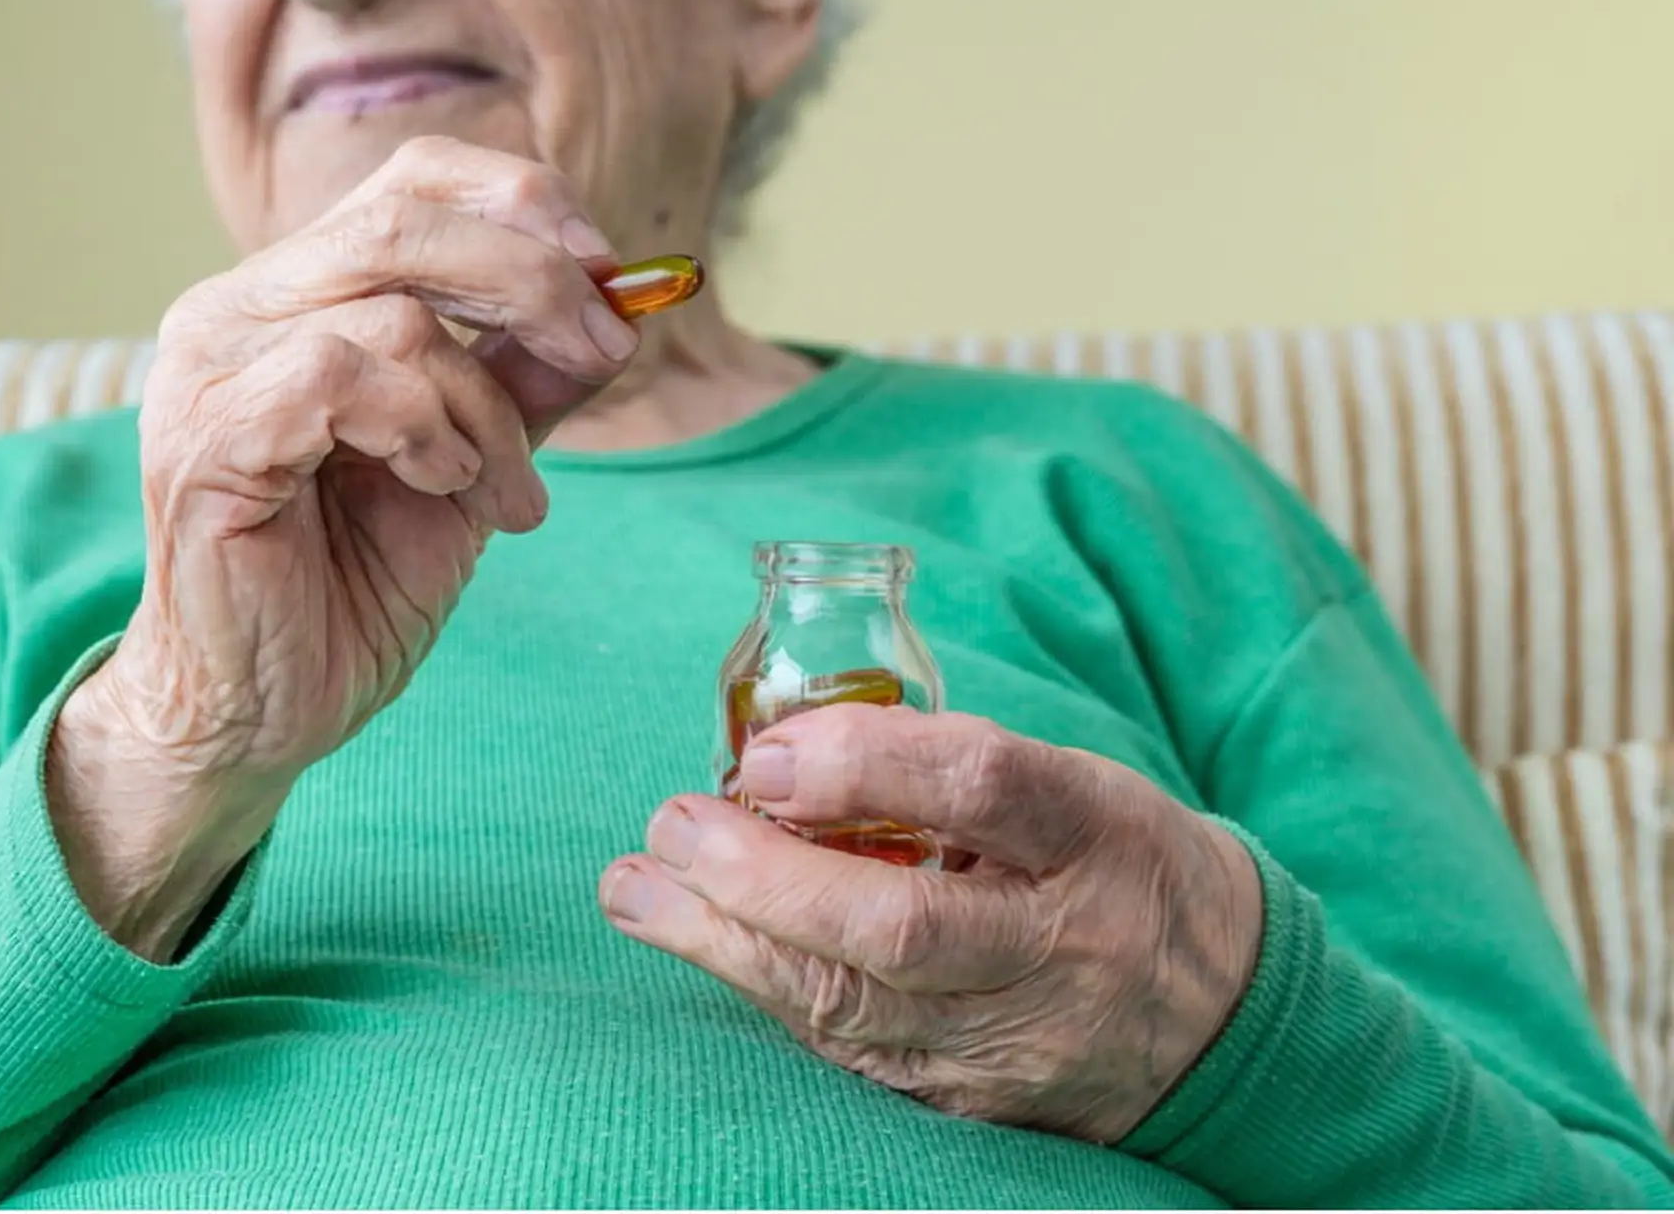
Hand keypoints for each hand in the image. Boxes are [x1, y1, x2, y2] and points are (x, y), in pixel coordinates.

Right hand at [50, 136, 639, 957]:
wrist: (262, 709)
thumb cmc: (350, 584)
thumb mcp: (473, 461)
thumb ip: (524, 378)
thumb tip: (613, 309)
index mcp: (297, 291)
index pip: (414, 179)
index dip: (524, 203)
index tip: (606, 274)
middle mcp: (237, 306)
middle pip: (407, 217)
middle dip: (536, 281)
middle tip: (602, 354)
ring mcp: (209, 365)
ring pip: (392, 312)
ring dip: (487, 407)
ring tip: (503, 493)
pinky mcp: (208, 435)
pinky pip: (340, 376)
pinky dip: (423, 428)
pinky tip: (441, 485)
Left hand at [599, 706, 1263, 1144]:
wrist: (1220, 1013)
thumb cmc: (1113, 862)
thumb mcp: (1069, 780)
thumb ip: (943, 762)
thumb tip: (786, 750)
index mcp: (1095, 834)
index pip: (983, 788)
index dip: (861, 764)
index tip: (764, 752)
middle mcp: (1061, 948)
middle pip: (901, 926)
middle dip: (763, 877)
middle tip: (673, 824)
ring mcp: (1017, 1043)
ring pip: (855, 1008)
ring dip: (727, 945)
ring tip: (637, 889)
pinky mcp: (976, 1106)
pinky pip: (852, 1054)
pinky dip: (767, 994)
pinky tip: (701, 945)